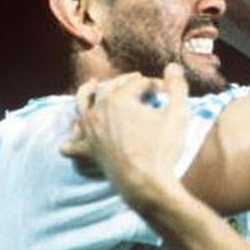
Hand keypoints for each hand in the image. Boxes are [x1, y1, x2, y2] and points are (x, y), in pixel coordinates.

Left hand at [60, 64, 190, 210]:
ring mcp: (90, 132)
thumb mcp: (178, 114)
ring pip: (82, 105)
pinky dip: (72, 139)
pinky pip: (72, 145)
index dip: (155, 85)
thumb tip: (173, 66)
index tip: (168, 91)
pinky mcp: (88, 152)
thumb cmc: (162, 149)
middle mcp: (99, 111)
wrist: (146, 184)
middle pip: (112, 88)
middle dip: (128, 83)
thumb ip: (177, 87)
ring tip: (91, 86)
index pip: (138, 84)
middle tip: (141, 83)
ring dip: (88, 93)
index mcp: (119, 99)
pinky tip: (75, 135)